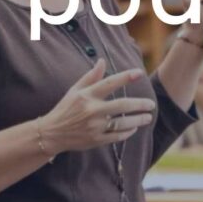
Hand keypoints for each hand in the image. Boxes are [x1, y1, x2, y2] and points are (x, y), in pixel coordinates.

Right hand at [35, 59, 155, 154]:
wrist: (51, 134)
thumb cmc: (65, 108)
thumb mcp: (75, 90)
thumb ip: (91, 76)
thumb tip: (102, 61)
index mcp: (87, 95)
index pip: (109, 83)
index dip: (125, 77)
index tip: (139, 73)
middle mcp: (91, 110)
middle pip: (122, 105)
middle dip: (140, 104)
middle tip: (151, 104)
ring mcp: (94, 127)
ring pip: (122, 123)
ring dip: (138, 120)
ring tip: (148, 117)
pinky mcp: (95, 140)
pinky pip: (116, 136)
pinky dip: (127, 132)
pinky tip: (133, 128)